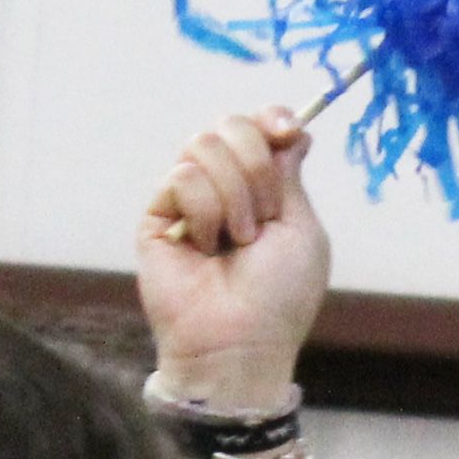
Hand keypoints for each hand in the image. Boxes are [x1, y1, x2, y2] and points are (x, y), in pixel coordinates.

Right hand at [135, 109, 329, 408]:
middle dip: (256, 166)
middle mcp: (223, 188)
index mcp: (261, 189)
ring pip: (204, 145)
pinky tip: (206, 249)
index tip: (285, 130)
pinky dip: (205, 213)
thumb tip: (292, 129)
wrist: (240, 340)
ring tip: (236, 242)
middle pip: (231, 126)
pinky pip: (182, 177)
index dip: (270, 119)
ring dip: (234, 196)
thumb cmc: (279, 296)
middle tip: (262, 217)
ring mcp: (187, 200)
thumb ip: (288, 175)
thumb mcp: (301, 228)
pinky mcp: (157, 215)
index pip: (258, 127)